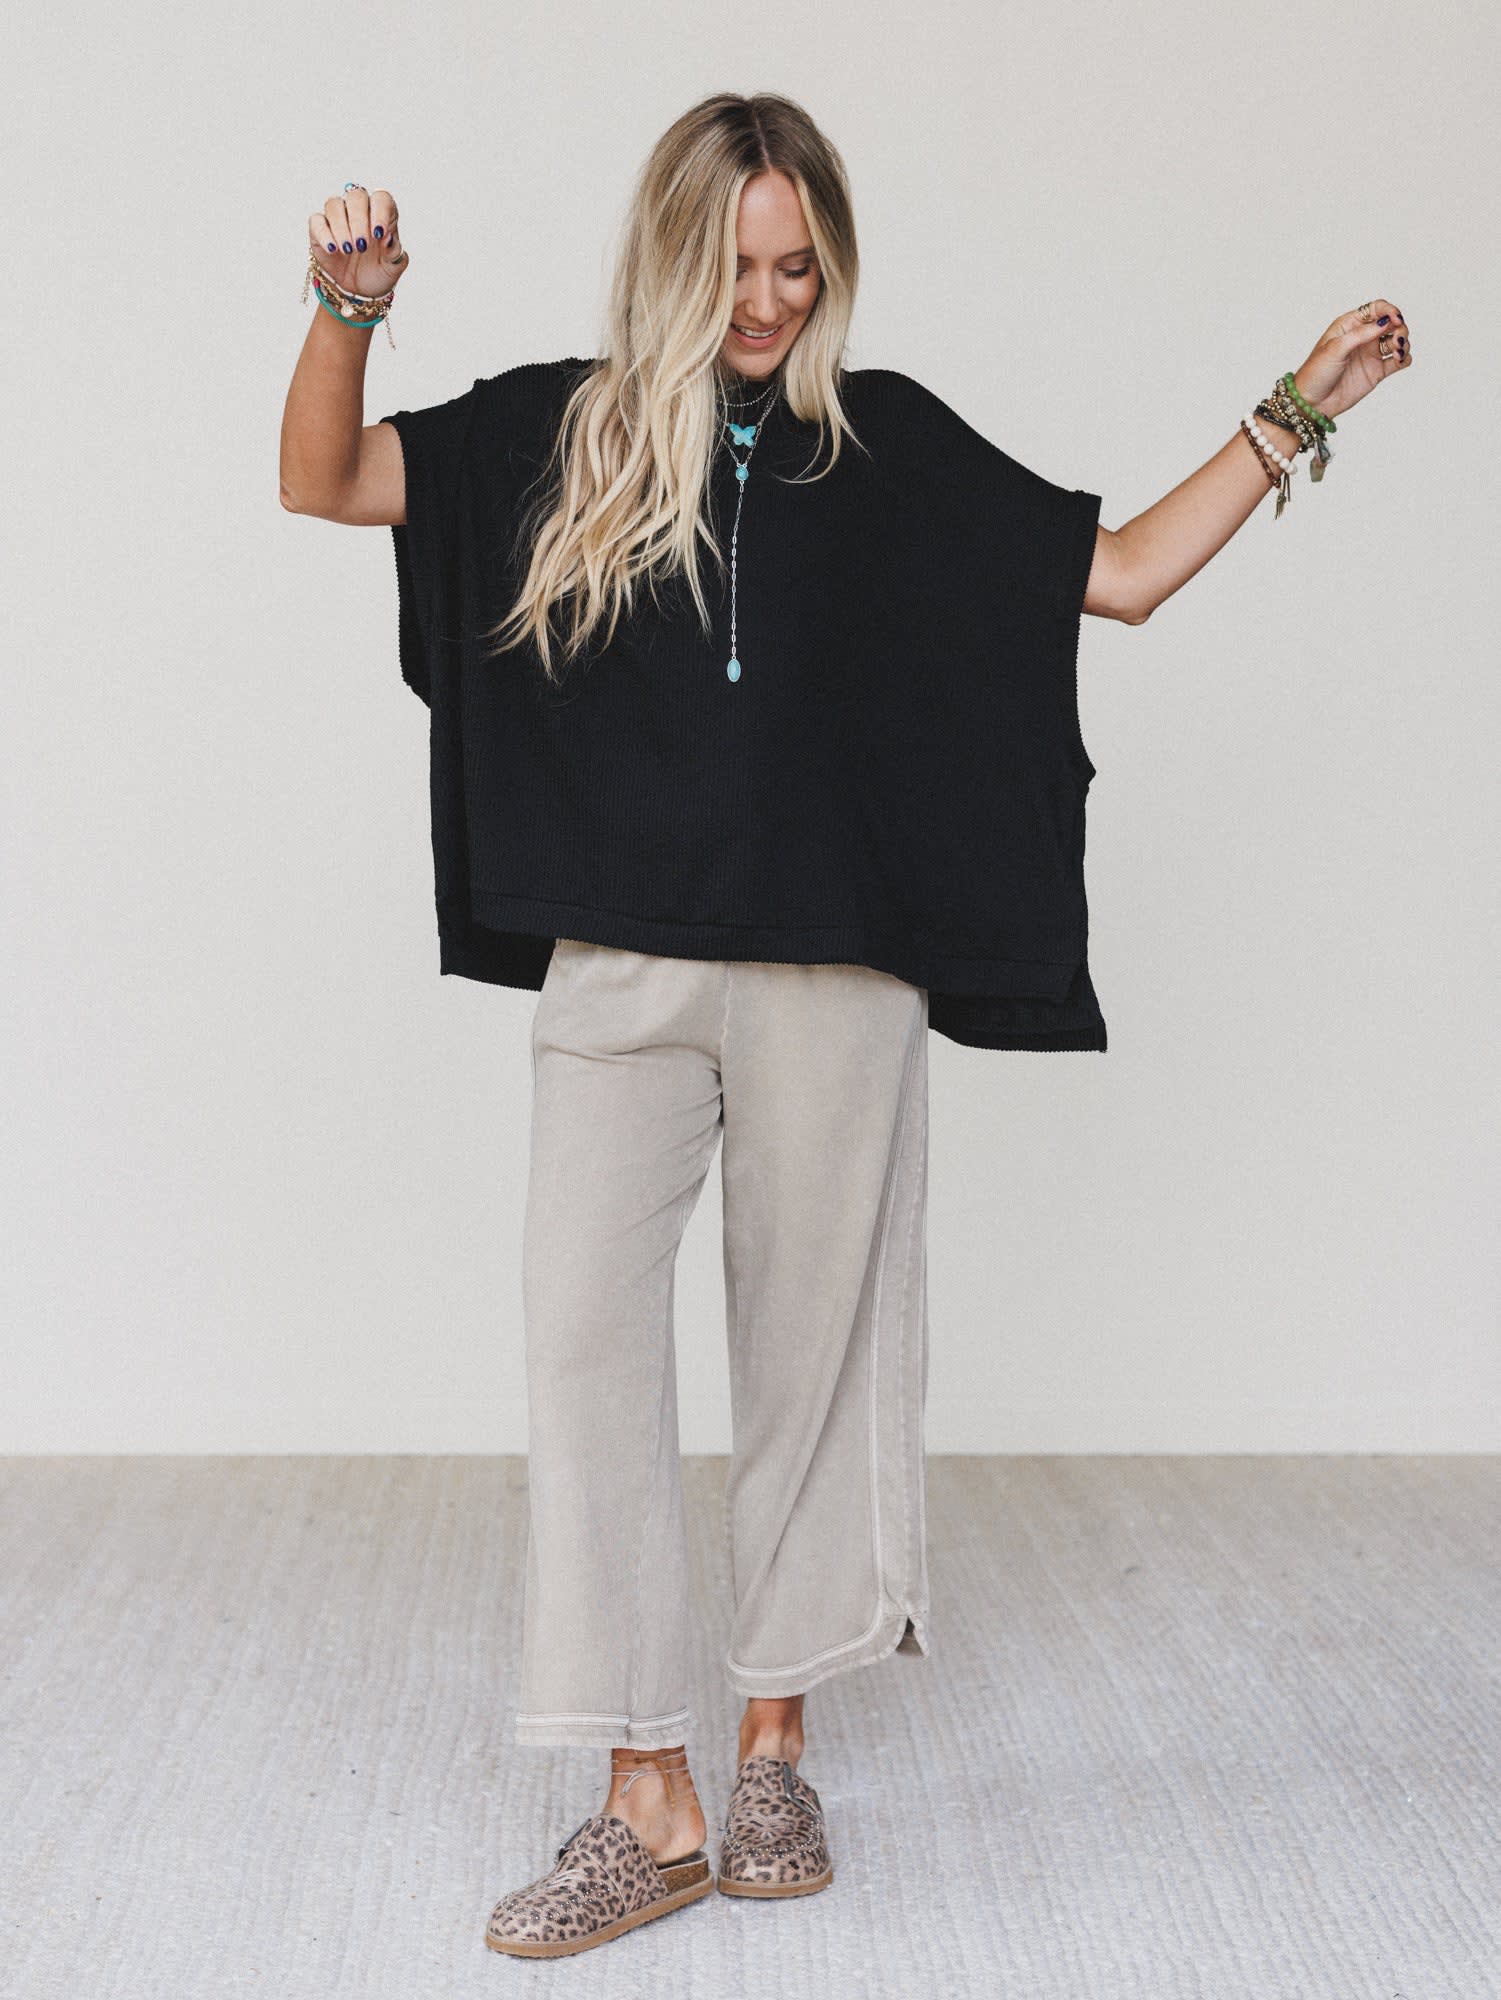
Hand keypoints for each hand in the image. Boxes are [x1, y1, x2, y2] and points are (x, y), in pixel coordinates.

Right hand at [307, 185, 408, 302]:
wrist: (359, 290)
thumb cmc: (379, 272)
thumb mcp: (392, 268)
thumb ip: (394, 252)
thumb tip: (388, 237)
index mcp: (381, 214)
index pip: (382, 198)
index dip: (380, 211)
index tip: (379, 233)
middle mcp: (359, 210)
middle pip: (356, 196)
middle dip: (359, 220)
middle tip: (362, 246)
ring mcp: (338, 217)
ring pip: (334, 204)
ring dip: (341, 227)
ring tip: (348, 250)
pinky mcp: (320, 228)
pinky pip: (316, 221)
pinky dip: (324, 234)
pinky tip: (333, 249)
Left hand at [1289, 298, 1411, 422]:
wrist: (1312, 403)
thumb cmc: (1316, 373)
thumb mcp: (1335, 348)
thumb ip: (1360, 334)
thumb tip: (1384, 322)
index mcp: (1350, 325)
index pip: (1377, 308)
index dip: (1390, 311)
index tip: (1395, 320)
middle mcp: (1363, 337)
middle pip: (1392, 323)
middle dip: (1400, 328)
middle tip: (1397, 340)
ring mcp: (1371, 354)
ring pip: (1398, 340)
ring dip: (1404, 343)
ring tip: (1397, 353)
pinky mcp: (1377, 371)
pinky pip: (1399, 361)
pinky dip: (1405, 358)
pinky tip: (1399, 360)